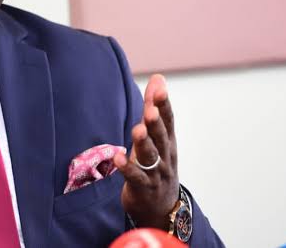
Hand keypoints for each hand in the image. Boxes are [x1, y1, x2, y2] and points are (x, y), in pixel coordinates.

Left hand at [113, 74, 179, 229]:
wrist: (160, 207)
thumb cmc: (157, 163)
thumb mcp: (156, 135)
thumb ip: (154, 106)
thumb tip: (158, 78)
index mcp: (168, 141)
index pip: (168, 120)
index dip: (164, 105)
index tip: (160, 89)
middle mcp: (164, 155)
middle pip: (161, 137)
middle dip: (156, 123)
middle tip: (150, 111)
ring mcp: (155, 173)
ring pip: (150, 157)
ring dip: (143, 143)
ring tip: (137, 130)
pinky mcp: (142, 188)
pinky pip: (135, 177)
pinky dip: (127, 168)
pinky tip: (118, 157)